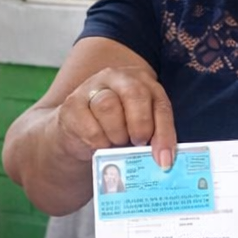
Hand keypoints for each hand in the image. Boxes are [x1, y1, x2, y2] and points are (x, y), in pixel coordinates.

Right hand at [55, 68, 177, 169]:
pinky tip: (100, 145)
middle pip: (135, 94)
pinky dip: (98, 142)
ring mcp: (92, 87)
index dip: (165, 134)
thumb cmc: (115, 128)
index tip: (164, 160)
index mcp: (142, 82)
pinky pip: (88, 125)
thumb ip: (152, 136)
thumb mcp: (138, 127)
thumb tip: (163, 160)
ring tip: (117, 143)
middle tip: (138, 143)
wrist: (77, 129)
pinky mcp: (72, 104)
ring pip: (108, 105)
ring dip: (117, 133)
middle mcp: (118, 78)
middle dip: (141, 125)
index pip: (160, 105)